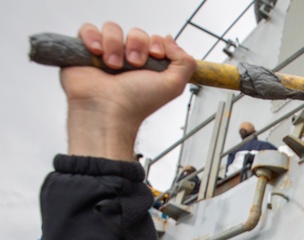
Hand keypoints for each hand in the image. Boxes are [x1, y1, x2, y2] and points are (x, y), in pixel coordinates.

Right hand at [62, 23, 195, 159]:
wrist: (108, 111)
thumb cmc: (137, 103)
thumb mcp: (173, 85)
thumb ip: (185, 63)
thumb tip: (171, 41)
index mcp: (148, 65)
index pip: (154, 39)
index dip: (156, 43)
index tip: (155, 55)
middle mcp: (127, 59)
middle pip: (135, 32)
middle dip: (137, 46)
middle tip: (134, 65)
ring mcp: (105, 54)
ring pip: (112, 29)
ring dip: (115, 45)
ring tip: (113, 65)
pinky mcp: (83, 52)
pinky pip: (87, 29)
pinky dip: (92, 37)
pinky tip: (97, 53)